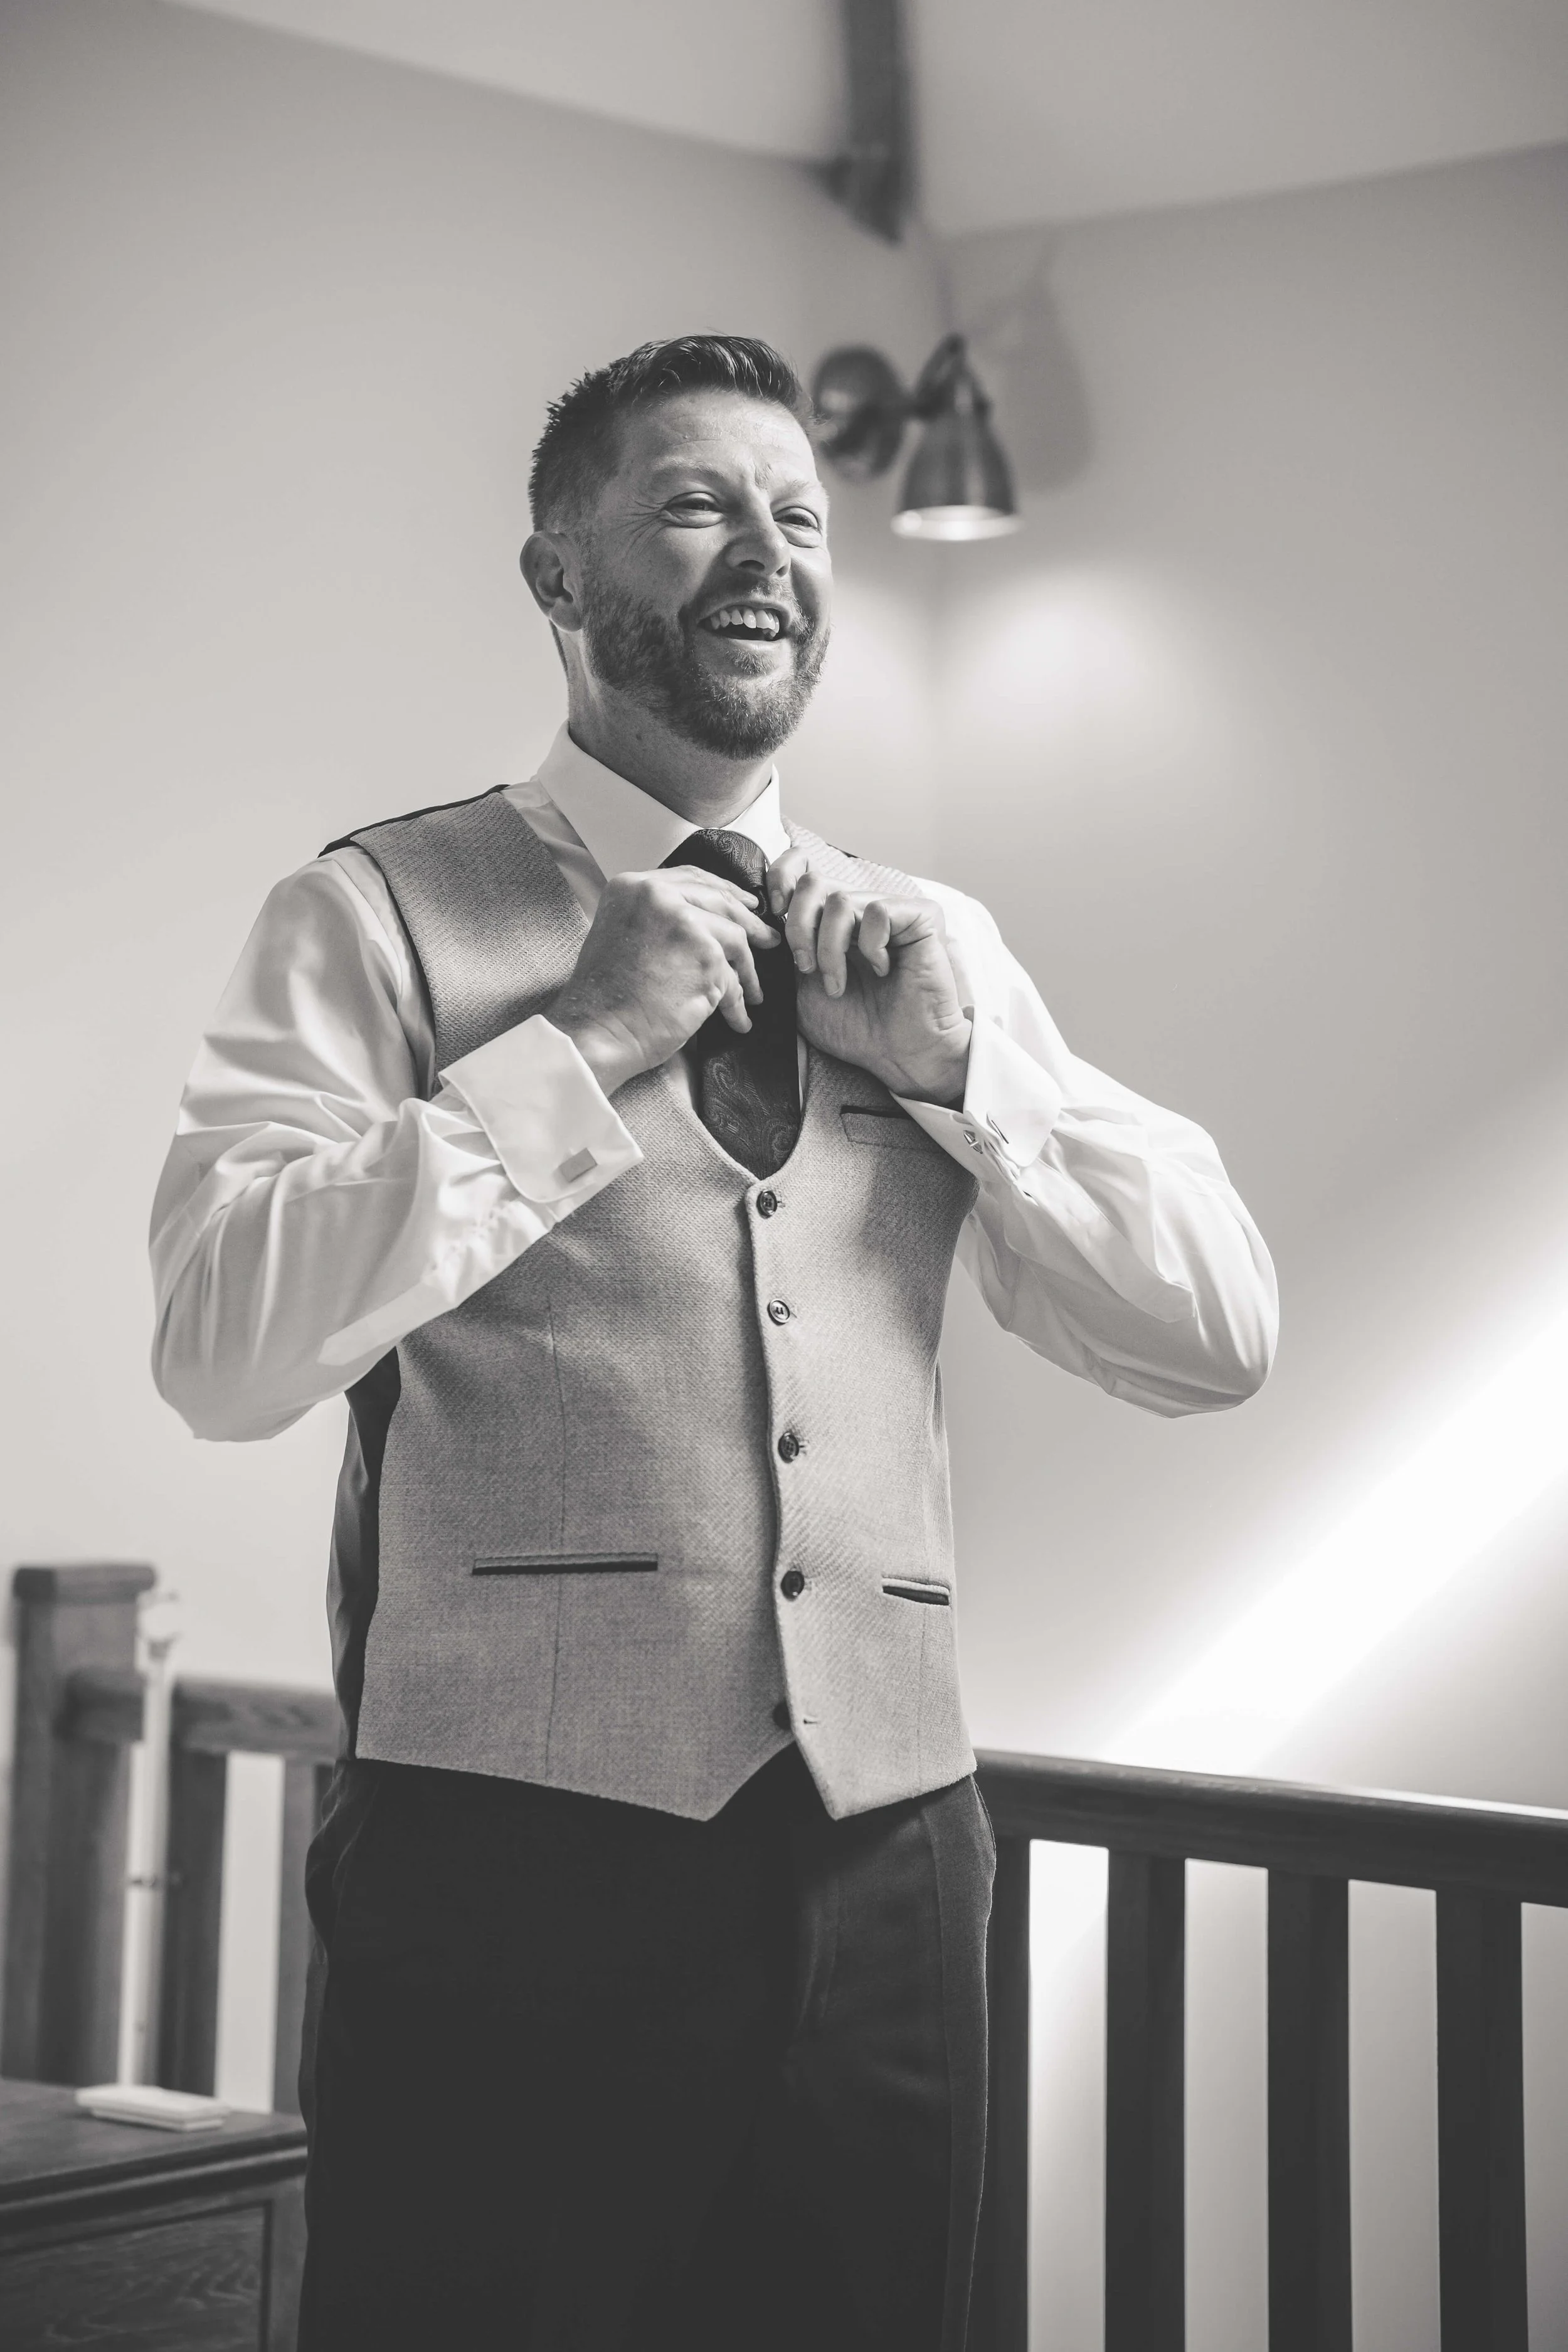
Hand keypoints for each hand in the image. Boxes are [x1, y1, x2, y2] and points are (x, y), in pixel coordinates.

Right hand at [551, 867, 780, 1095]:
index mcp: (635, 886)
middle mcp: (660, 897)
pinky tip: (739, 1018)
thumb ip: (658, 916)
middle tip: (769, 940)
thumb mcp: (622, 932)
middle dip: (751, 924)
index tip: (747, 903)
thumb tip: (707, 918)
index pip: (694, 878)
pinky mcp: (706, 959)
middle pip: (721, 904)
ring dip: (748, 971)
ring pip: (735, 940)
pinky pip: (733, 979)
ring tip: (754, 993)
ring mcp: (685, 925)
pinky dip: (738, 1002)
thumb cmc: (607, 994)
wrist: (599, 1030)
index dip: (727, 891)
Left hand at [767, 848, 971, 1105]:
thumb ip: (785, 949)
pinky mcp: (920, 916)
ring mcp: (891, 910)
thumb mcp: (801, 988)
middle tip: (805, 967)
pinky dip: (871, 946)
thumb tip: (761, 916)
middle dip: (798, 927)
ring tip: (838, 984)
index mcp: (829, 920)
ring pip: (839, 901)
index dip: (781, 878)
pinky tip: (883, 970)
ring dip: (830, 949)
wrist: (898, 1054)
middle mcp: (859, 908)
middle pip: (812, 882)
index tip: (774, 914)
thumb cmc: (854, 1027)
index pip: (802, 867)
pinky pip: (878, 911)